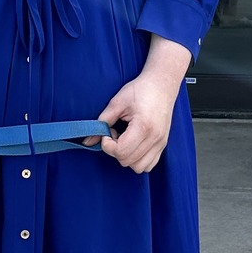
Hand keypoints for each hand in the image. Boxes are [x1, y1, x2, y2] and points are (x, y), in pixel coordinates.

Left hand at [96, 37, 191, 174]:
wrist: (162, 84)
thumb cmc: (141, 90)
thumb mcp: (117, 103)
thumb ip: (102, 122)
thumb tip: (88, 140)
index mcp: (143, 126)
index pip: (121, 151)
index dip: (107, 145)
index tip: (108, 132)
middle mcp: (155, 138)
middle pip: (127, 161)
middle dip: (116, 150)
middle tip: (116, 133)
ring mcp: (161, 143)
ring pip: (138, 167)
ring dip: (127, 157)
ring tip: (125, 139)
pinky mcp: (163, 144)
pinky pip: (149, 164)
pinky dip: (138, 159)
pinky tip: (134, 144)